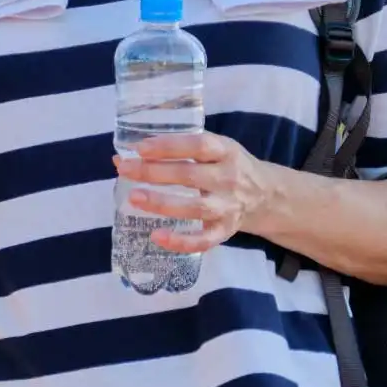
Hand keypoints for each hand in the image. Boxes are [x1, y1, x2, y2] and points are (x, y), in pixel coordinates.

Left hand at [113, 132, 275, 253]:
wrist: (265, 195)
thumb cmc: (228, 165)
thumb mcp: (213, 149)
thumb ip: (174, 151)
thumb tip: (121, 158)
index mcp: (226, 151)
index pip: (198, 145)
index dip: (169, 146)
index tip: (141, 148)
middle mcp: (229, 178)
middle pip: (191, 176)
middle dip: (155, 172)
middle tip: (126, 170)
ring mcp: (228, 207)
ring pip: (195, 208)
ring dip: (163, 203)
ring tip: (134, 197)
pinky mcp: (225, 231)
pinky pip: (203, 240)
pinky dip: (181, 241)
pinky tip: (157, 237)